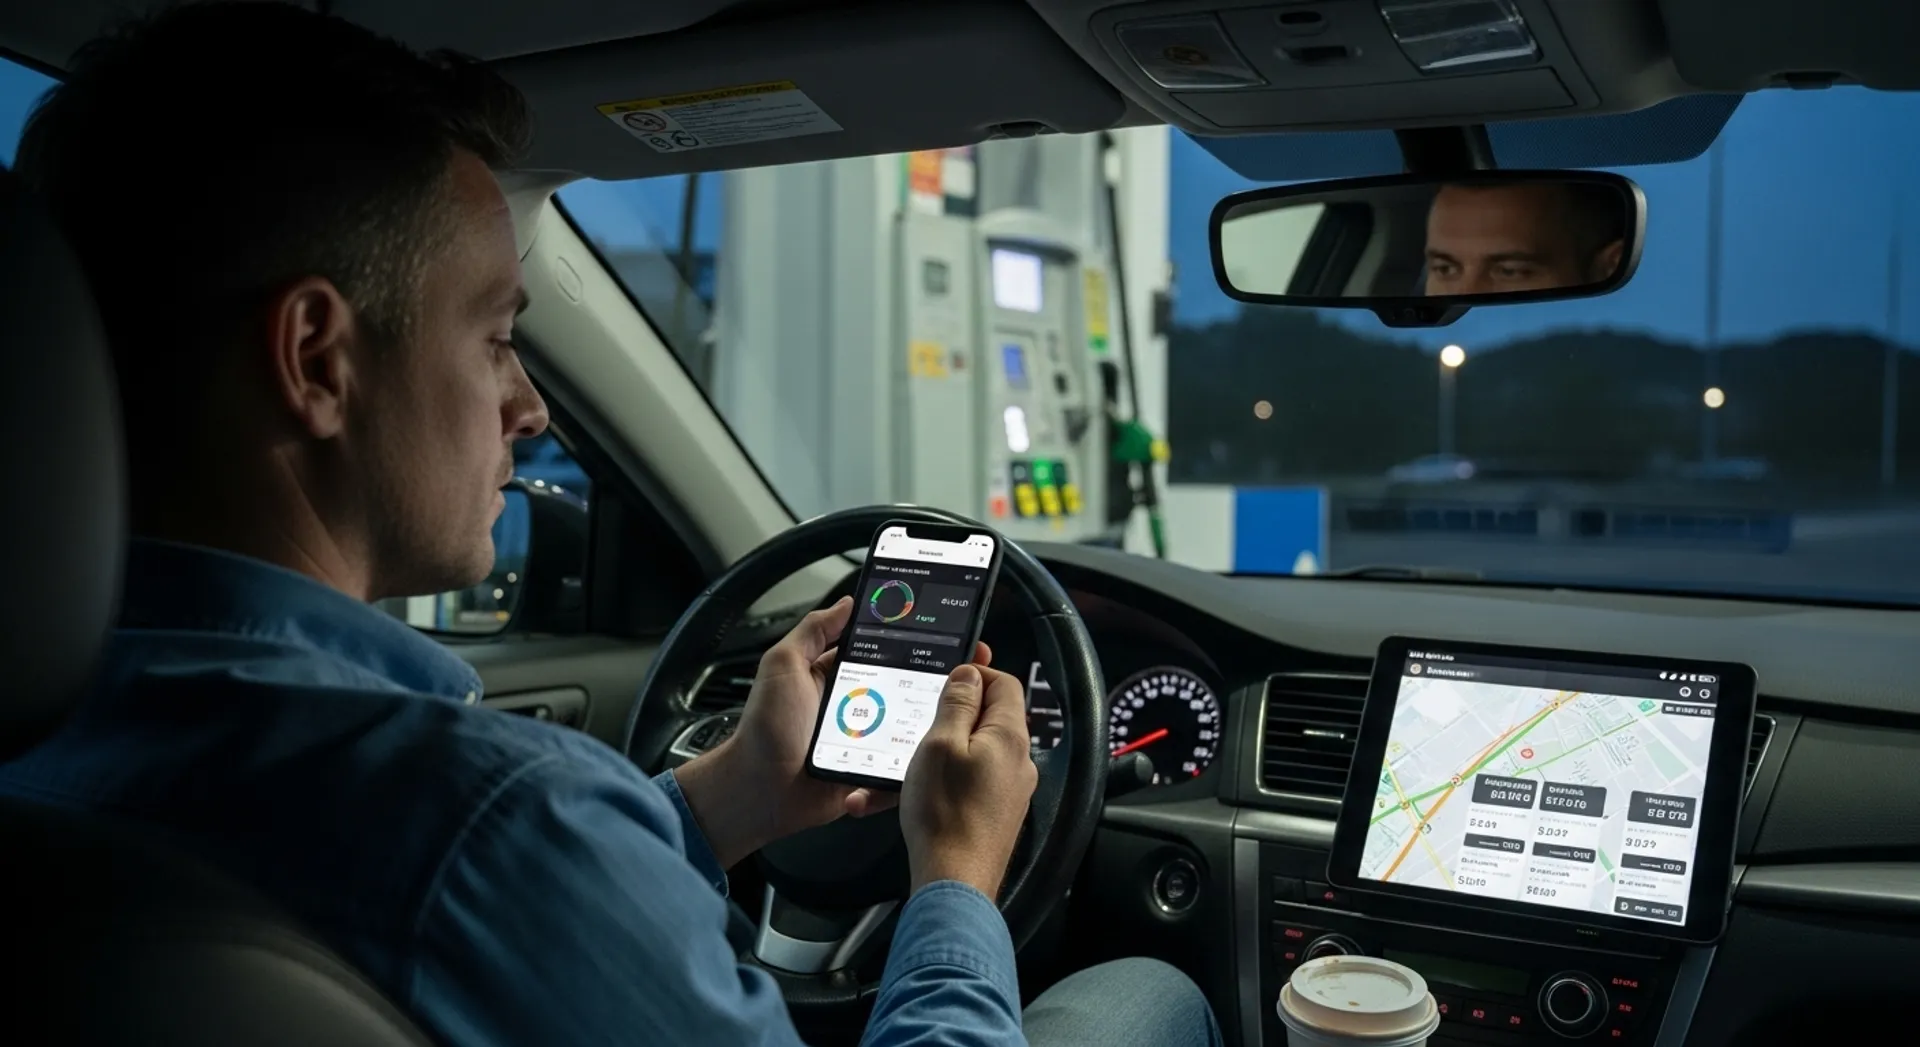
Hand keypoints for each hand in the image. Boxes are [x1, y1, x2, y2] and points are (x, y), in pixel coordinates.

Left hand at [672, 595, 992, 867]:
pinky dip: (917, 759)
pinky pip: (904, 764)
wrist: (759, 791)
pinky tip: (931, 748)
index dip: (913, 643)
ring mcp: (869, 740)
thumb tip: (846, 603)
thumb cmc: (764, 730)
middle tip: (967, 671)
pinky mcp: (873, 772)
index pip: (885, 652)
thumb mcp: (783, 665)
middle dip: (938, 680)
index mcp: (839, 676)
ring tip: (957, 709)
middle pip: (909, 688)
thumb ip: (812, 631)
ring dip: (934, 719)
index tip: (945, 634)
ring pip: (914, 725)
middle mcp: (859, 705)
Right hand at [900, 662, 1038, 899]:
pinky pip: (967, 783)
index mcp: (1010, 736)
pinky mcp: (995, 813)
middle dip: (950, 714)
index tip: (945, 676)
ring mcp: (1009, 790)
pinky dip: (939, 782)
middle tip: (919, 717)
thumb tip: (970, 674)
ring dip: (936, 753)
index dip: (975, 673)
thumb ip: (957, 704)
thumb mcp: (940, 744)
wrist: (953, 882)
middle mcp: (1018, 761)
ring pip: (971, 753)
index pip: (1004, 684)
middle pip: (988, 718)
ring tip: (902, 764)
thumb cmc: (945, 814)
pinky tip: (903, 796)